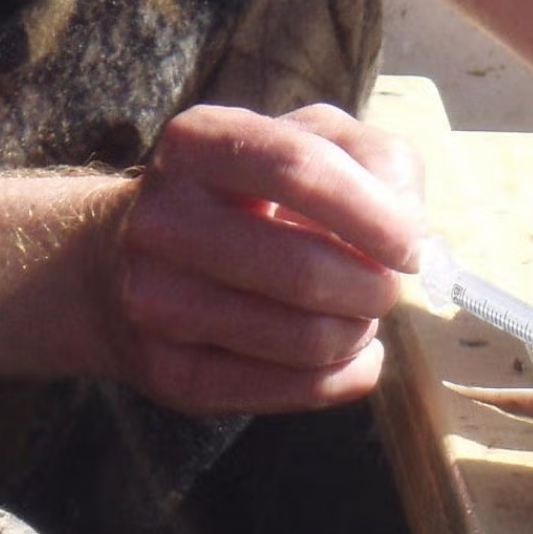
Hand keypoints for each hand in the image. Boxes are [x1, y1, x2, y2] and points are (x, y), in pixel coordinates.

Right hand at [104, 103, 424, 413]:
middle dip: (374, 288)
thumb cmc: (247, 195)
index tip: (411, 246)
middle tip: (383, 286)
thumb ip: (376, 161)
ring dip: (358, 332)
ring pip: (305, 340)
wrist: (122, 259)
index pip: (300, 169)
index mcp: (199, 142)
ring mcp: (155, 300)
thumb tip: (409, 229)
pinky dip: (343, 377)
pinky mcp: (167, 371)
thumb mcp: (309, 142)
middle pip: (305, 270)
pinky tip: (347, 354)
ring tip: (354, 314)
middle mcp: (162, 219)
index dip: (374, 214)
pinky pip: (289, 391)